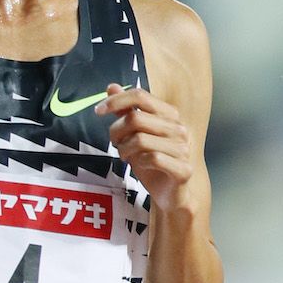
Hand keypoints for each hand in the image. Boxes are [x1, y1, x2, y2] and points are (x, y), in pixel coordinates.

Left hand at [97, 83, 192, 205]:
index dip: (116, 100)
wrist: (171, 195)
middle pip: (136, 118)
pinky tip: (138, 165)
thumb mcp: (134, 136)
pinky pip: (153, 158)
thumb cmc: (152, 164)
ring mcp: (183, 148)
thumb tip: (111, 86)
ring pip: (141, 139)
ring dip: (125, 149)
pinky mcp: (183, 169)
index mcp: (169, 115)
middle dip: (116, 131)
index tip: (98, 111)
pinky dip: (139, 162)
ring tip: (125, 156)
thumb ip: (125, 112)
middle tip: (115, 143)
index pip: (140, 95)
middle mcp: (178, 128)